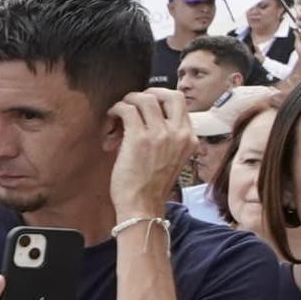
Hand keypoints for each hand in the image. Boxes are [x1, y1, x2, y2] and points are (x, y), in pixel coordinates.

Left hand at [109, 87, 188, 214]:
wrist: (142, 206)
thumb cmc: (151, 186)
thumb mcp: (172, 158)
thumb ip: (169, 138)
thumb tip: (147, 119)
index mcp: (189, 138)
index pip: (180, 103)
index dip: (160, 99)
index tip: (145, 107)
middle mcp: (179, 133)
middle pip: (170, 94)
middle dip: (149, 92)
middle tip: (134, 102)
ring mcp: (160, 134)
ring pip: (145, 98)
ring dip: (127, 102)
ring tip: (118, 115)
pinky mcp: (139, 139)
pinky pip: (127, 109)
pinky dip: (116, 109)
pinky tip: (111, 119)